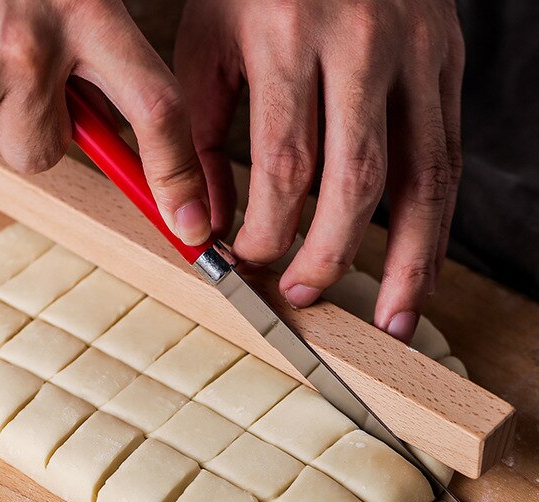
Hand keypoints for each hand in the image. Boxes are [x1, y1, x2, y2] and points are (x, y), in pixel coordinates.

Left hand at [175, 0, 464, 341]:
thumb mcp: (208, 42)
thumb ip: (198, 136)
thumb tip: (205, 225)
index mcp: (290, 36)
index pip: (285, 165)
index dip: (267, 232)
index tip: (246, 261)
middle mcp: (364, 45)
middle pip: (357, 181)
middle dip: (329, 256)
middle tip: (300, 294)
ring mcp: (418, 53)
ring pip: (422, 178)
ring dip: (410, 262)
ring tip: (392, 320)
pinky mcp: (448, 63)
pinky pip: (448, 157)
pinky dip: (438, 222)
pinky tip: (423, 265)